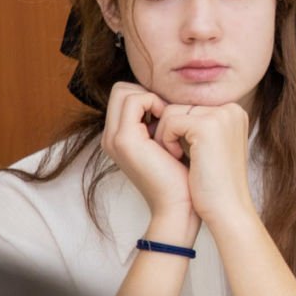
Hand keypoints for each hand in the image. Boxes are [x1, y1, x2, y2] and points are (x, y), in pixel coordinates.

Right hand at [102, 82, 194, 238]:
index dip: (149, 96)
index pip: (125, 96)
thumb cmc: (184, 177)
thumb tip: (174, 101)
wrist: (181, 206)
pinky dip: (156, 103)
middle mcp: (111, 137)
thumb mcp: (169, 144)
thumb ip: (162, 123)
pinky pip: (135, 100)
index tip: (172, 114)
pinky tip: (171, 124)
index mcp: (120, 138)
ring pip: (125, 90)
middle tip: (171, 114)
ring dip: (152, 98)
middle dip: (148, 93)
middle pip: (121, 89)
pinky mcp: (125, 139)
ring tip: (171, 120)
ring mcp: (114, 138)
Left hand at [155, 102, 257, 231]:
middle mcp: (231, 109)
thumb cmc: (213, 184)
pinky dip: (166, 141)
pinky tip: (180, 158)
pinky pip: (169, 122)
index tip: (185, 153)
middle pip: (179, 107)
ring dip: (165, 136)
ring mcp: (221, 115)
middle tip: (178, 156)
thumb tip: (166, 109)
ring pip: (171, 112)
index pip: (188, 107)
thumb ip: (197, 124)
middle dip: (169, 132)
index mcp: (233, 112)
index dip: (177, 131)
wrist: (227, 209)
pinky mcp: (208, 126)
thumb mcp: (209, 146)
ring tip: (179, 157)